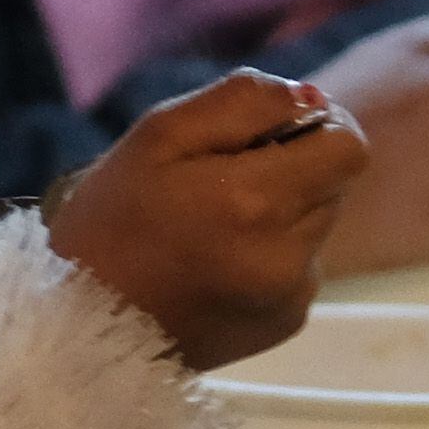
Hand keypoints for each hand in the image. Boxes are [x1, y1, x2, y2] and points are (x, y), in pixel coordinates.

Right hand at [45, 69, 364, 369]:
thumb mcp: (158, 136)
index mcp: (257, 201)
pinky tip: (216, 267)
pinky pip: (301, 269)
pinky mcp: (285, 325)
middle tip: (219, 184)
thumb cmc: (109, 219)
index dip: (314, 127)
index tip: (267, 135)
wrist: (81, 330)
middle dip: (291, 170)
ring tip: (213, 230)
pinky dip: (270, 258)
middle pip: (334, 184)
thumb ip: (243, 102)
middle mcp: (288, 255)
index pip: (347, 146)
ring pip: (318, 226)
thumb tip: (314, 98)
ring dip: (282, 215)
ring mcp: (291, 297)